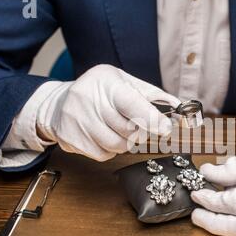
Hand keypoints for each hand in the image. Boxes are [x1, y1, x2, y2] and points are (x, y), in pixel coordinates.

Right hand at [36, 64, 180, 160]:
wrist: (57, 104)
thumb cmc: (99, 91)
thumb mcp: (123, 82)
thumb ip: (150, 94)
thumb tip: (178, 106)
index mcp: (106, 83)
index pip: (131, 103)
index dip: (151, 118)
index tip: (166, 128)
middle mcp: (88, 101)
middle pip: (127, 129)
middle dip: (140, 131)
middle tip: (139, 125)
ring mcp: (78, 122)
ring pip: (118, 145)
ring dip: (126, 141)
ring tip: (118, 127)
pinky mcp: (73, 141)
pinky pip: (104, 154)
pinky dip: (111, 149)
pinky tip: (103, 134)